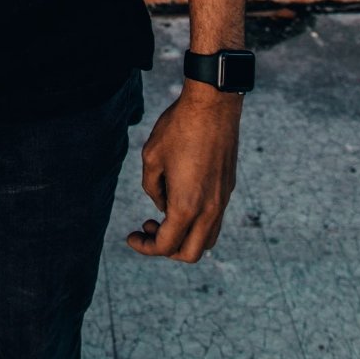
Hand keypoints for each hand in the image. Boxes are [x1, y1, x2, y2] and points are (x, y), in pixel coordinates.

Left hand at [125, 81, 241, 261]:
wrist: (213, 105)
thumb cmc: (178, 128)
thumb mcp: (151, 158)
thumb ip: (152, 189)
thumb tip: (162, 205)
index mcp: (187, 206)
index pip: (166, 245)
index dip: (145, 246)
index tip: (131, 235)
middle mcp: (209, 209)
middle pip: (190, 253)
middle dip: (166, 249)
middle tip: (149, 227)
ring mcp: (222, 200)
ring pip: (207, 240)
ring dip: (184, 237)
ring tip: (164, 215)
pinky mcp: (228, 188)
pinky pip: (214, 220)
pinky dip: (196, 222)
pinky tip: (181, 198)